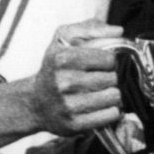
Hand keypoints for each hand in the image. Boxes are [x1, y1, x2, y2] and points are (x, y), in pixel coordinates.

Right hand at [32, 20, 123, 134]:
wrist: (35, 102)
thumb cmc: (55, 68)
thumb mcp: (64, 39)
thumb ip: (91, 28)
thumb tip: (118, 31)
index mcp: (62, 58)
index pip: (108, 58)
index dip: (109, 61)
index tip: (100, 64)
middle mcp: (64, 82)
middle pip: (112, 78)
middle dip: (110, 78)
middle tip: (99, 80)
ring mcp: (68, 105)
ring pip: (114, 97)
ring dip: (112, 95)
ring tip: (100, 93)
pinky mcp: (74, 124)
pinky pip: (110, 115)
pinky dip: (111, 111)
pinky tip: (100, 107)